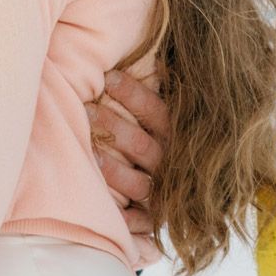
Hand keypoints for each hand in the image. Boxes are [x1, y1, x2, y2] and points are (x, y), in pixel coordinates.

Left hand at [86, 68, 169, 237]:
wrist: (188, 199)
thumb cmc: (155, 140)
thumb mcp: (159, 118)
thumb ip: (144, 96)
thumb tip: (123, 53)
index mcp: (175, 135)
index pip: (158, 112)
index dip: (134, 95)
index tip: (109, 77)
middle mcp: (170, 163)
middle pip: (143, 145)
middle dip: (114, 127)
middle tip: (86, 109)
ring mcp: (162, 193)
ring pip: (137, 183)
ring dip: (112, 169)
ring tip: (87, 152)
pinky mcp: (152, 220)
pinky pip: (138, 222)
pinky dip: (123, 220)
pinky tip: (101, 209)